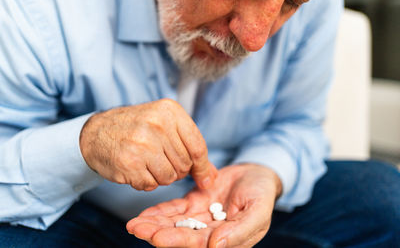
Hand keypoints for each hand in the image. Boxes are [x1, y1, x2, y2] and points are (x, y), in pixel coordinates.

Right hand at [79, 98, 217, 190]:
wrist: (97, 132)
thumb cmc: (136, 128)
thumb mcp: (164, 125)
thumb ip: (189, 147)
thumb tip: (211, 177)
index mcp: (170, 111)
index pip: (197, 146)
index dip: (202, 166)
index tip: (204, 179)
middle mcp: (157, 125)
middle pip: (184, 164)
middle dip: (176, 169)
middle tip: (160, 160)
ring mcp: (142, 144)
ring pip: (169, 177)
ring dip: (161, 177)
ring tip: (148, 162)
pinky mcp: (129, 163)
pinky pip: (150, 185)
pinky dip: (145, 182)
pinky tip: (136, 168)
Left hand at [127, 164, 281, 246]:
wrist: (257, 174)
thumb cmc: (262, 193)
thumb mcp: (258, 211)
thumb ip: (240, 231)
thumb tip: (215, 247)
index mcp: (226, 241)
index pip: (198, 244)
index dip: (177, 241)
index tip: (157, 237)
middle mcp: (210, 234)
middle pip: (181, 236)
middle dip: (157, 234)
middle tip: (136, 229)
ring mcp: (200, 219)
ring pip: (174, 224)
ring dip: (154, 225)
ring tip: (133, 224)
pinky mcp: (194, 204)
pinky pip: (174, 209)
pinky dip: (159, 212)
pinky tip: (143, 215)